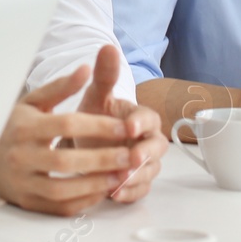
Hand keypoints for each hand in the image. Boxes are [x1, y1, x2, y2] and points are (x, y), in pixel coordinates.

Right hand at [0, 46, 147, 215]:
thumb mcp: (32, 101)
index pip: (66, 125)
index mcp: (25, 127)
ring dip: (96, 184)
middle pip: (66, 160)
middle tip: (130, 155)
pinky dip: (83, 201)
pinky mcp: (26, 202)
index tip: (123, 126)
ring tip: (121, 176)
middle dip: (102, 159)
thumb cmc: (12, 125)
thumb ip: (61, 87)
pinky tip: (102, 191)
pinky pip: (58, 207)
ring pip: (62, 189)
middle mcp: (21, 156)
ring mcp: (22, 182)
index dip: (98, 126)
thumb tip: (87, 68)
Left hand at [71, 45, 165, 204]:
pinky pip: (138, 191)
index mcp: (141, 117)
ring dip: (136, 176)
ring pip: (149, 172)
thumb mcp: (96, 95)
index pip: (149, 118)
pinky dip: (128, 193)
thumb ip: (105, 74)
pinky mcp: (135, 182)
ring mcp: (143, 163)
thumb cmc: (95, 117)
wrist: (84, 141)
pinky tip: (114, 195)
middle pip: (156, 149)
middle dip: (145, 154)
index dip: (141, 122)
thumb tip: (108, 46)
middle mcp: (147, 141)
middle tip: (131, 157)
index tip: (129, 126)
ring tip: (119, 180)